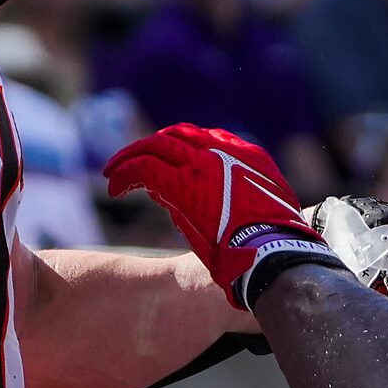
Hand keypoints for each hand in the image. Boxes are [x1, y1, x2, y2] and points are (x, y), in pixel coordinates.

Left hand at [105, 123, 341, 309]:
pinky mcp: (182, 183)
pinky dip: (125, 175)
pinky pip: (143, 169)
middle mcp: (224, 151)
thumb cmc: (272, 243)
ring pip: (155, 146)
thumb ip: (230, 198)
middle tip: (130, 162)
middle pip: (175, 135)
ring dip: (130, 159)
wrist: (274, 252)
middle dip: (149, 146)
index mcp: (247, 155)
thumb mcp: (258, 209)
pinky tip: (114, 188)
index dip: (178, 148)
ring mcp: (202, 164)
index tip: (164, 162)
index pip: (203, 139)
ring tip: (112, 174)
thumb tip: (202, 203)